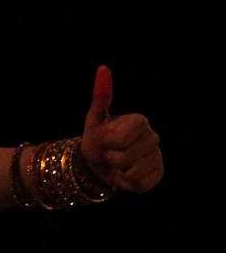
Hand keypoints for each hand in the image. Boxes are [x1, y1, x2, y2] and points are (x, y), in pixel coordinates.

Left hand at [80, 65, 163, 194]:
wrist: (99, 167)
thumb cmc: (97, 141)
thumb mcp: (94, 120)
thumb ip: (101, 97)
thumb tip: (103, 68)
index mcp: (139, 121)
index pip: (122, 137)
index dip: (109, 142)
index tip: (106, 140)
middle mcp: (153, 136)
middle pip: (125, 156)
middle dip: (111, 159)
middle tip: (111, 155)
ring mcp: (157, 155)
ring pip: (132, 171)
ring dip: (118, 172)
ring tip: (117, 166)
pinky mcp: (158, 173)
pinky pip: (141, 183)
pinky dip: (127, 184)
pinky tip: (125, 177)